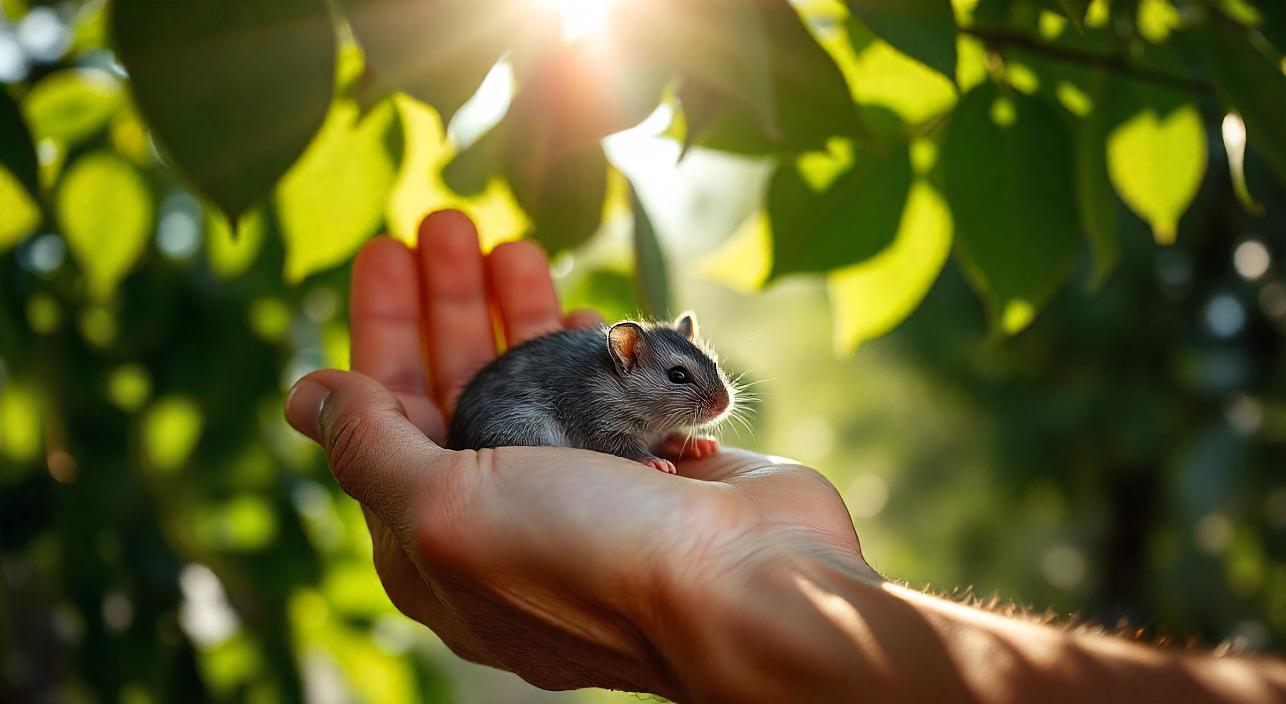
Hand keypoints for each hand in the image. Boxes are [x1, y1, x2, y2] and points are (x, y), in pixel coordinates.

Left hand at [284, 211, 866, 696]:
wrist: (745, 588)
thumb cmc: (590, 557)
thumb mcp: (447, 508)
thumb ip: (370, 449)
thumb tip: (303, 397)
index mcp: (440, 543)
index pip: (386, 421)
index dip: (381, 334)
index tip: (385, 251)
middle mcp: (507, 521)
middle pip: (459, 393)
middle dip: (448, 305)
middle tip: (447, 225)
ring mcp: (584, 496)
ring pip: (536, 388)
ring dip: (518, 314)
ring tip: (516, 244)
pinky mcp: (649, 473)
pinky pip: (607, 398)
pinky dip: (592, 353)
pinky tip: (586, 313)